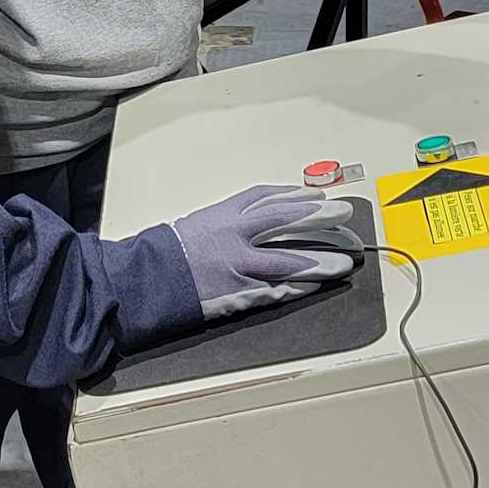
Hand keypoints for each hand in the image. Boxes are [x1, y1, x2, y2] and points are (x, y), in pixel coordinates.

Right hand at [169, 185, 364, 321]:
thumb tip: (259, 223)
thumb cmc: (168, 253)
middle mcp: (233, 235)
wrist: (145, 279)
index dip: (295, 195)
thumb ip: (228, 223)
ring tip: (343, 263)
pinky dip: (296, 288)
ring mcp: (236, 264)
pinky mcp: (235, 292)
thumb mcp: (198, 225)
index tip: (317, 195)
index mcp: (222, 214)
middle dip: (317, 217)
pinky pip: (273, 289)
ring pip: (286, 259)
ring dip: (318, 261)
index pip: (265, 198)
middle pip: (283, 220)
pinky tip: (314, 286)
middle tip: (343, 213)